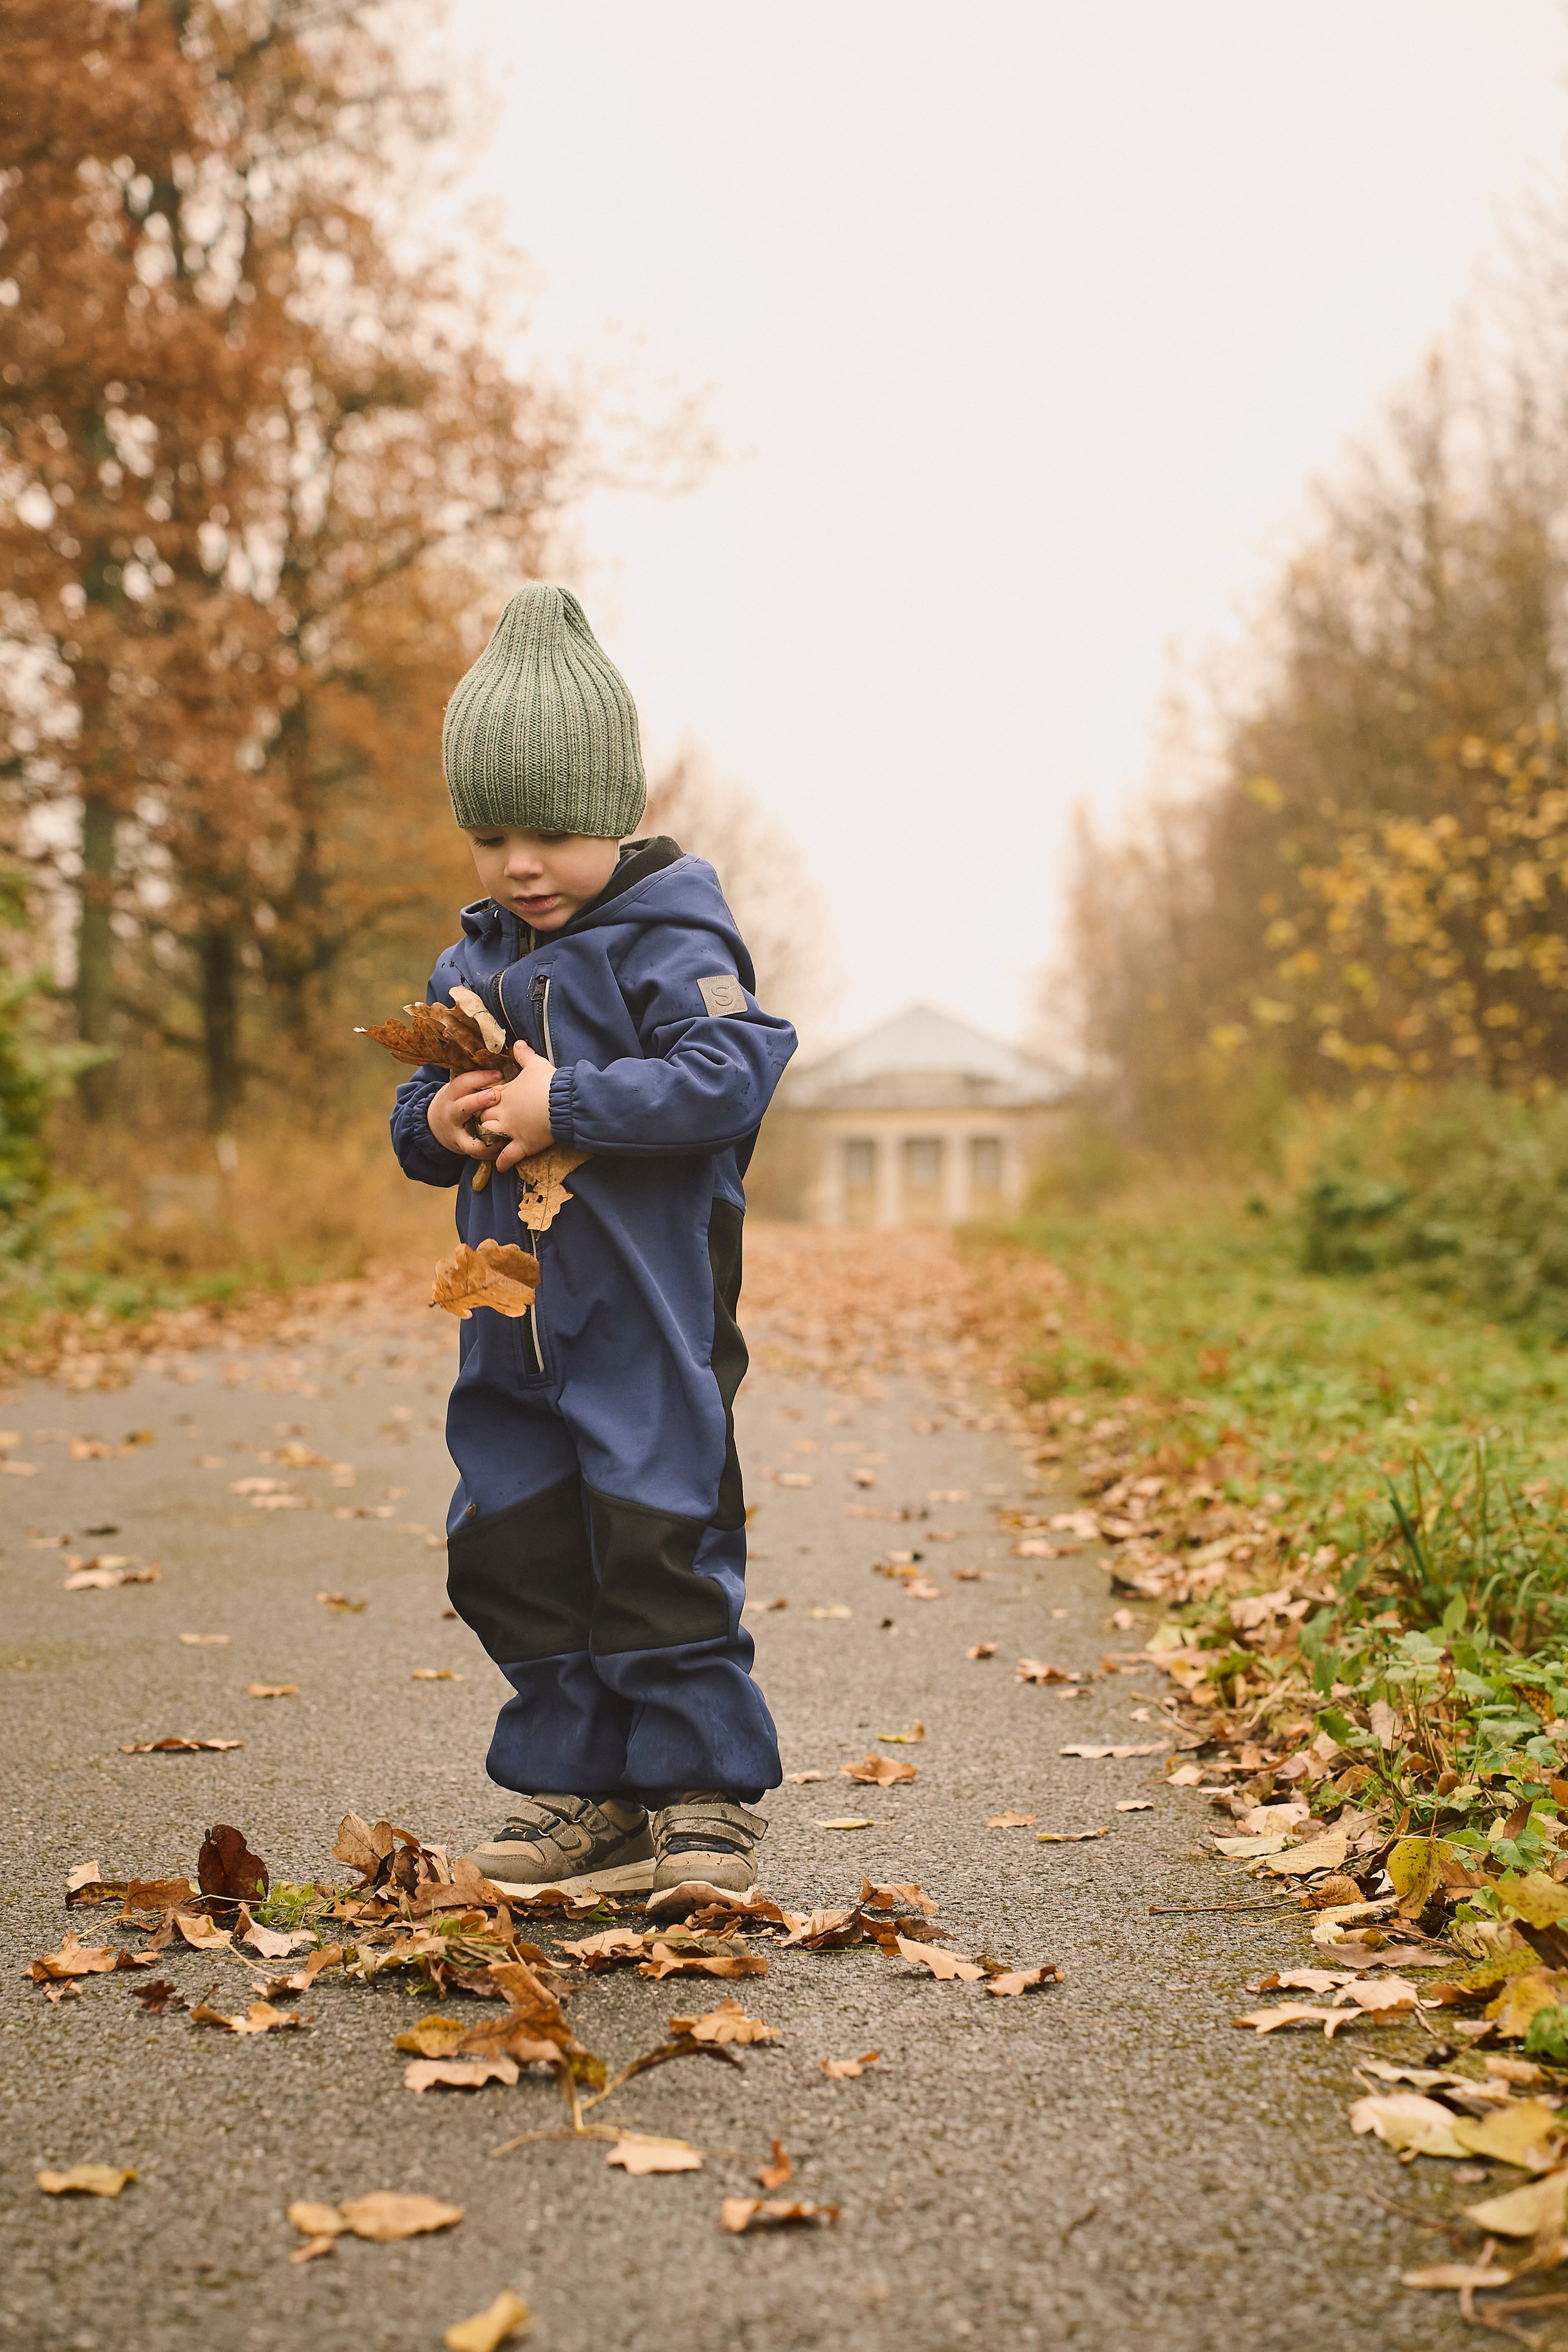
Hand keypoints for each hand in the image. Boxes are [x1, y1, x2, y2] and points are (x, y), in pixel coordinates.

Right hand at [427, 1067, 504, 1158]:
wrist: (433, 1125)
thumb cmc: (456, 1102)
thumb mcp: (459, 1088)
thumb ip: (476, 1079)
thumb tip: (504, 1058)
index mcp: (452, 1093)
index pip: (464, 1082)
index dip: (481, 1077)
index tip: (499, 1073)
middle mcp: (452, 1113)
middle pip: (463, 1106)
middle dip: (479, 1101)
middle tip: (495, 1095)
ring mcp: (456, 1132)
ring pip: (469, 1135)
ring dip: (486, 1135)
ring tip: (504, 1131)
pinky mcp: (461, 1146)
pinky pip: (476, 1150)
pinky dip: (490, 1150)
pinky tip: (506, 1145)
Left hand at [479, 1040, 556, 1168]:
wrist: (565, 1103)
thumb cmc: (550, 1082)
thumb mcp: (536, 1064)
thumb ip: (524, 1054)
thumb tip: (519, 1043)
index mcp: (504, 1094)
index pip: (485, 1098)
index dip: (486, 1100)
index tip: (490, 1101)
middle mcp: (503, 1113)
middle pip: (483, 1117)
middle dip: (484, 1118)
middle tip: (490, 1120)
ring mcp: (511, 1130)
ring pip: (490, 1136)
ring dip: (489, 1138)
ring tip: (491, 1141)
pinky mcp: (523, 1145)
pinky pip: (507, 1157)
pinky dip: (502, 1162)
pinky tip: (499, 1167)